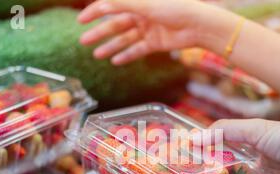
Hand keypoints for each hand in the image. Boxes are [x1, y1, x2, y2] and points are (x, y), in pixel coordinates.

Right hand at [77, 0, 237, 64]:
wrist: (199, 25)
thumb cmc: (175, 8)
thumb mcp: (146, 4)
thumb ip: (122, 3)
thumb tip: (100, 3)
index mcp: (138, 1)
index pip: (110, 6)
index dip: (94, 12)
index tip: (81, 20)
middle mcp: (142, 14)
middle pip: (115, 24)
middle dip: (99, 32)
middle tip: (83, 41)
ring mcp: (148, 29)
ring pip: (125, 39)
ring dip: (110, 46)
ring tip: (96, 54)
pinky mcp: (155, 43)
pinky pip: (137, 50)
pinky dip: (126, 55)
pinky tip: (115, 61)